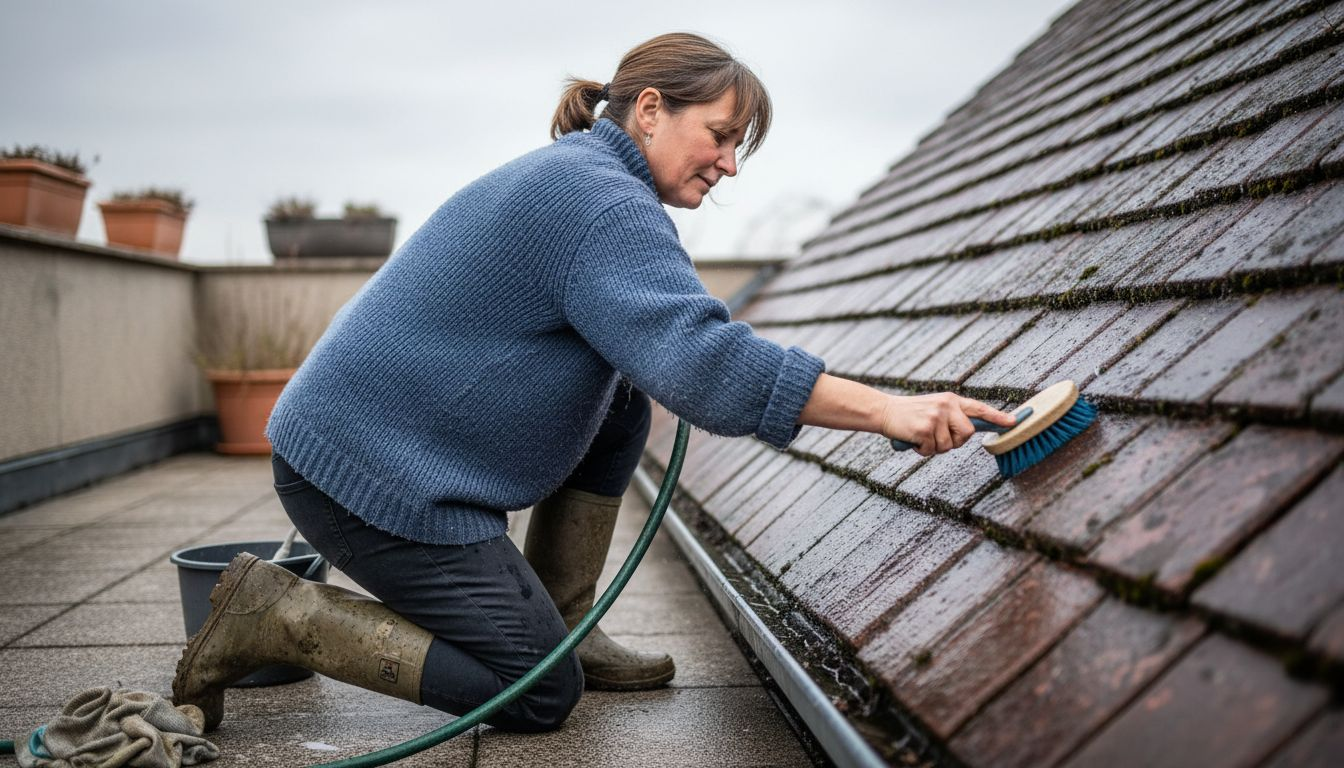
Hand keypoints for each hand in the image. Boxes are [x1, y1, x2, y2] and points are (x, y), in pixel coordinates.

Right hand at [880, 393, 1015, 456]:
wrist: (884, 411)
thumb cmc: (910, 415)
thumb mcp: (934, 409)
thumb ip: (951, 418)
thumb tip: (969, 433)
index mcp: (951, 400)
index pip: (980, 408)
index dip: (998, 417)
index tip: (1014, 422)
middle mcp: (946, 405)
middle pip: (967, 433)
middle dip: (955, 442)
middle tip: (938, 439)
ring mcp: (935, 416)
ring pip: (948, 446)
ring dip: (934, 448)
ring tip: (921, 437)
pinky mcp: (924, 428)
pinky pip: (932, 450)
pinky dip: (922, 450)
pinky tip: (913, 440)